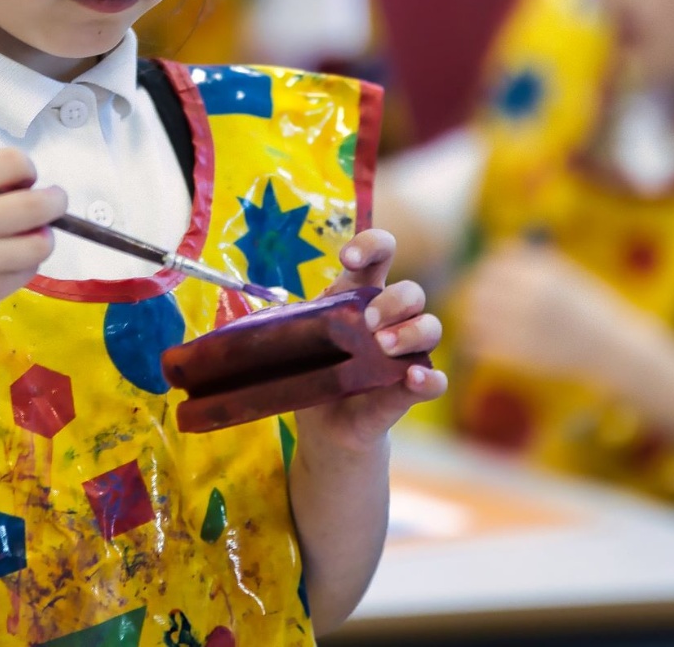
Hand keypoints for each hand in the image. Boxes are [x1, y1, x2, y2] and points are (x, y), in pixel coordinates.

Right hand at [0, 149, 66, 346]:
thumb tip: (10, 179)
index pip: (13, 162)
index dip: (25, 170)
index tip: (23, 181)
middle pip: (40, 204)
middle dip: (55, 201)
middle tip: (52, 203)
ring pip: (42, 242)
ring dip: (41, 236)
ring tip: (27, 236)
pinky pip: (28, 270)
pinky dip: (23, 262)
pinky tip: (5, 260)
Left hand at [294, 228, 447, 453]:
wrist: (324, 428)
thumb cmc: (312, 371)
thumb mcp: (298, 343)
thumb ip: (284, 329)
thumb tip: (238, 330)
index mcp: (360, 296)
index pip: (380, 255)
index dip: (372, 246)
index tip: (347, 258)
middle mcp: (391, 319)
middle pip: (411, 292)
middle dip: (392, 302)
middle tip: (366, 323)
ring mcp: (406, 353)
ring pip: (431, 327)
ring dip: (411, 332)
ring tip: (383, 346)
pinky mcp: (412, 389)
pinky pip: (436, 379)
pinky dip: (429, 377)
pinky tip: (414, 377)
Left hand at [455, 242, 664, 390]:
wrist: (613, 348)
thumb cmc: (589, 308)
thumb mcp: (565, 274)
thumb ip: (532, 260)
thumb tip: (496, 249)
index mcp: (541, 278)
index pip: (492, 268)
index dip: (485, 273)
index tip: (485, 279)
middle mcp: (531, 301)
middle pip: (480, 291)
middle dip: (475, 294)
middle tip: (476, 300)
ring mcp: (525, 329)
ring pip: (476, 318)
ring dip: (472, 317)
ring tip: (477, 320)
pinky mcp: (521, 355)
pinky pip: (483, 343)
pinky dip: (477, 340)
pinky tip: (482, 341)